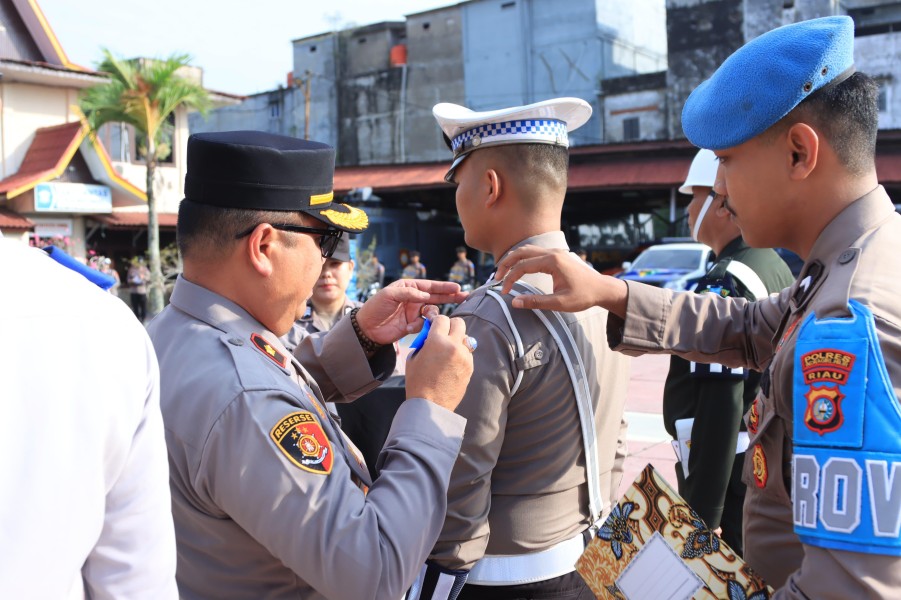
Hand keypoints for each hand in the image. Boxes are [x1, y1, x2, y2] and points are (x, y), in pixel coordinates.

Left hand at [355, 279, 468, 344]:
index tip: (456, 287)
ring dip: (431, 315)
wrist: (366, 328)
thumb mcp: (389, 295)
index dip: (444, 287)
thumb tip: (425, 296)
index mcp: (409, 288)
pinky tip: (408, 328)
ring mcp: (414, 313)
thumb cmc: (375, 307)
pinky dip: (419, 327)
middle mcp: (414, 299)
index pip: (430, 286)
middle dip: (451, 297)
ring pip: (432, 313)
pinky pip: (424, 325)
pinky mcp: (413, 326)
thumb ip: (408, 293)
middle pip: (437, 297)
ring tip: (425, 316)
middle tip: (465, 297)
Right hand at [404, 315, 472, 411]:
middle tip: (444, 333)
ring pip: (466, 338)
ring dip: (458, 340)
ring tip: (448, 351)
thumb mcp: (414, 357)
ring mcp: (464, 356)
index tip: (434, 327)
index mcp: (437, 341)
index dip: (437, 321)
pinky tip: (452, 364)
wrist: (430, 405)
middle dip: (451, 325)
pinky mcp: (470, 367)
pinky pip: (468, 353)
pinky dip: (462, 354)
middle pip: (459, 323)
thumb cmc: (417, 381)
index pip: (442, 318)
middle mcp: (454, 345)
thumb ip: (424, 341)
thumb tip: (431, 333)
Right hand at [494, 245, 627, 317]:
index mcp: (552, 262)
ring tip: (503, 273)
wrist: (602, 289)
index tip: (503, 292)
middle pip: (521, 252)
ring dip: (513, 260)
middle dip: (505, 264)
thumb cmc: (584, 296)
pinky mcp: (557, 256)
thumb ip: (536, 302)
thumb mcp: (560, 303)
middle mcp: (552, 253)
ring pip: (527, 250)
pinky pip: (534, 252)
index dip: (510, 279)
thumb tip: (514, 302)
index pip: (522, 266)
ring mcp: (555, 252)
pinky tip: (517, 268)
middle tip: (496, 278)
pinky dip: (522, 258)